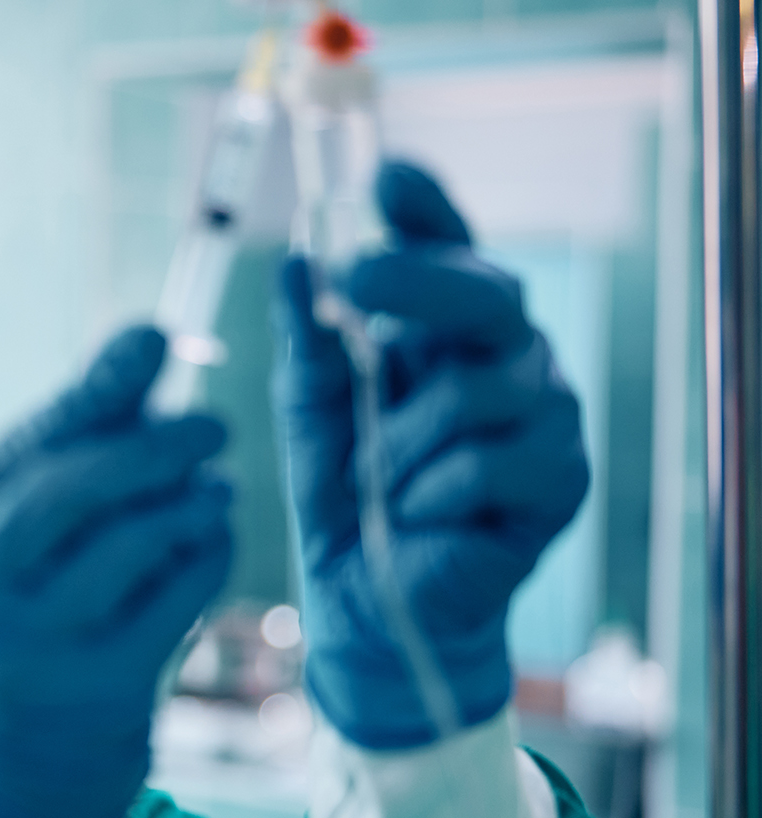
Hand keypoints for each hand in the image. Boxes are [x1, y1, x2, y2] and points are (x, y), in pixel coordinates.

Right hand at [0, 325, 232, 817]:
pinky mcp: (92, 691)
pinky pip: (172, 595)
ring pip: (130, 537)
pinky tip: (214, 537)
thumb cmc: (12, 649)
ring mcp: (24, 649)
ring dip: (190, 498)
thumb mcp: (6, 562)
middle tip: (211, 424)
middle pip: (71, 485)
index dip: (93, 391)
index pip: (19, 452)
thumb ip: (61, 464)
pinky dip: (206, 552)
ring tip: (216, 488)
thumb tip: (140, 346)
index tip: (153, 335)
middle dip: (153, 442)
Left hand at [278, 162, 588, 748]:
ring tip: (376, 480)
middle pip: (488, 291)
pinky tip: (412, 513)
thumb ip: (308, 339)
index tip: (385, 177)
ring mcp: (544, 419)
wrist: (366, 602)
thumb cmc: (344, 496)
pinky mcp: (558, 484)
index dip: (427, 209)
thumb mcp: (309, 409)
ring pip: (478, 390)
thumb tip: (296, 260)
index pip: (451, 249)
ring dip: (401, 439)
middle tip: (356, 282)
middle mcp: (506, 359)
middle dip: (420, 281)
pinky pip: (489, 461)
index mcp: (446, 331)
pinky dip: (429, 488)